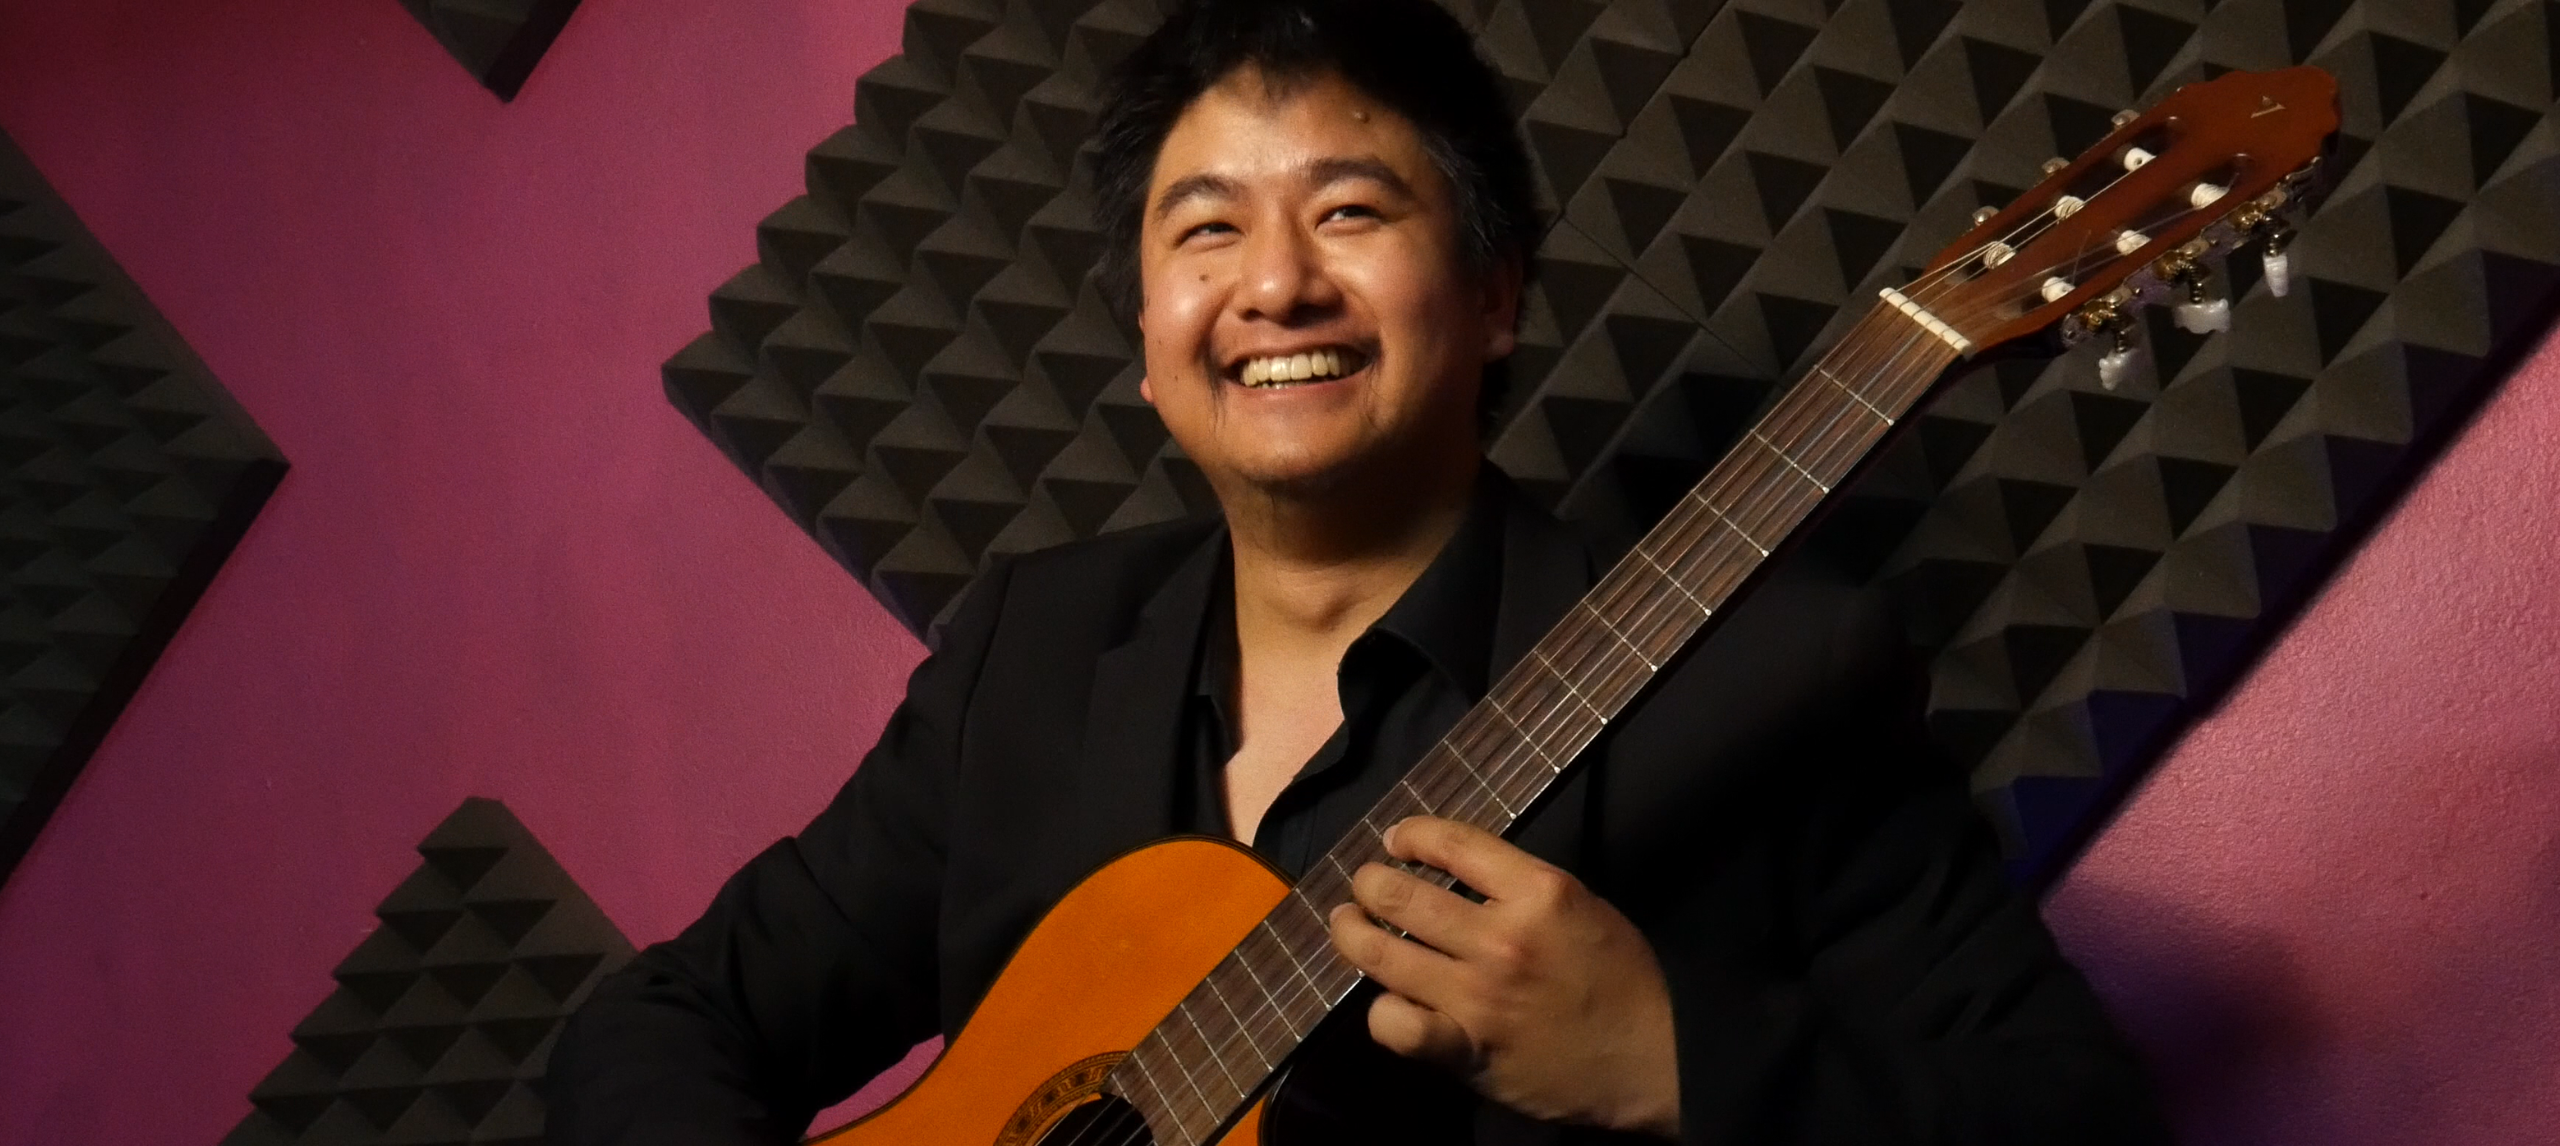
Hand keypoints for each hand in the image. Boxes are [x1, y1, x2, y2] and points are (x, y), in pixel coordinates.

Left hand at [1325, 816, 1680, 1136]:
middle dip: (1370, 883)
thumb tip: (1452, 870)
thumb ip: (1518, 887)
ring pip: (1381, 953)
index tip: (1396, 839)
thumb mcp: (1581, 905)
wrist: (1653, 1058)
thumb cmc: (1621, 977)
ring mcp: (1477, 996)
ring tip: (1347, 924)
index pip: (1452, 844)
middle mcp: (1500, 939)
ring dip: (1352, 932)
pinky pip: (1397, 1025)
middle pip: (1401, 895)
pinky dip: (1382, 1010)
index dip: (1411, 834)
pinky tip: (1387, 1001)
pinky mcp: (1466, 1048)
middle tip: (1364, 884)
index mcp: (1537, 891)